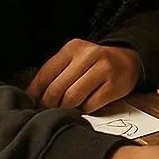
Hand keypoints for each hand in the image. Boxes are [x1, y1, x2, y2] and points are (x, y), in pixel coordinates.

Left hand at [26, 40, 141, 112]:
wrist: (128, 61)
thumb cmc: (93, 64)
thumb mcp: (74, 60)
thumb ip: (54, 74)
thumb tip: (30, 98)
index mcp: (73, 48)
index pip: (45, 74)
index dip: (35, 93)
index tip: (33, 104)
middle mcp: (89, 55)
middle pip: (57, 88)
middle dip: (49, 105)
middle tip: (48, 111)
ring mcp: (103, 69)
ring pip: (72, 98)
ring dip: (66, 109)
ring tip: (66, 109)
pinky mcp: (114, 86)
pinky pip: (90, 106)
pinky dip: (84, 111)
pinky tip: (84, 106)